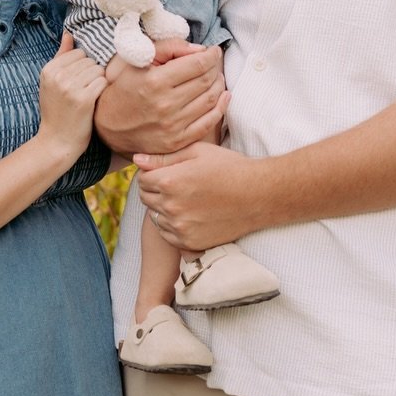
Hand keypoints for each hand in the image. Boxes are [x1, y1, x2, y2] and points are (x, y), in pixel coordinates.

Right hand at [37, 34, 105, 166]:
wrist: (56, 141)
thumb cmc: (57, 111)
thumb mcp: (52, 82)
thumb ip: (61, 56)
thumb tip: (68, 33)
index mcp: (48, 69)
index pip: (77, 53)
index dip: (82, 66)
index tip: (77, 81)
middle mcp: (57, 76)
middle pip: (89, 60)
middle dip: (91, 73)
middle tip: (84, 90)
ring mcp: (70, 87)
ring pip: (98, 70)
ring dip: (98, 82)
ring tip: (89, 95)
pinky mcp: (83, 99)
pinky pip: (103, 82)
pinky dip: (102, 90)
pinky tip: (95, 100)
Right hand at [95, 43, 226, 155]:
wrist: (107, 126)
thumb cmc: (123, 88)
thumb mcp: (136, 60)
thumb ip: (168, 48)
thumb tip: (199, 49)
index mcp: (155, 82)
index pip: (198, 64)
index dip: (211, 55)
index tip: (213, 51)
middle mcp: (166, 105)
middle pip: (207, 81)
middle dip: (215, 68)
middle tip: (214, 63)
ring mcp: (172, 126)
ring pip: (211, 100)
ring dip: (219, 85)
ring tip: (215, 77)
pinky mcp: (176, 141)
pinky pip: (208, 123)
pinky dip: (220, 107)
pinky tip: (223, 96)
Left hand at [133, 142, 261, 251]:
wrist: (258, 196)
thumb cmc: (229, 168)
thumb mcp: (197, 152)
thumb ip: (163, 157)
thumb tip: (136, 160)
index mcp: (170, 181)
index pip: (142, 179)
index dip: (152, 173)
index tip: (167, 172)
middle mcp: (171, 206)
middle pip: (145, 198)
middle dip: (156, 190)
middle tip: (178, 185)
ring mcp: (180, 227)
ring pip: (155, 217)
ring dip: (163, 208)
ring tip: (186, 199)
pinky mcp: (189, 242)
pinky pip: (167, 234)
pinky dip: (173, 225)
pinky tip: (190, 214)